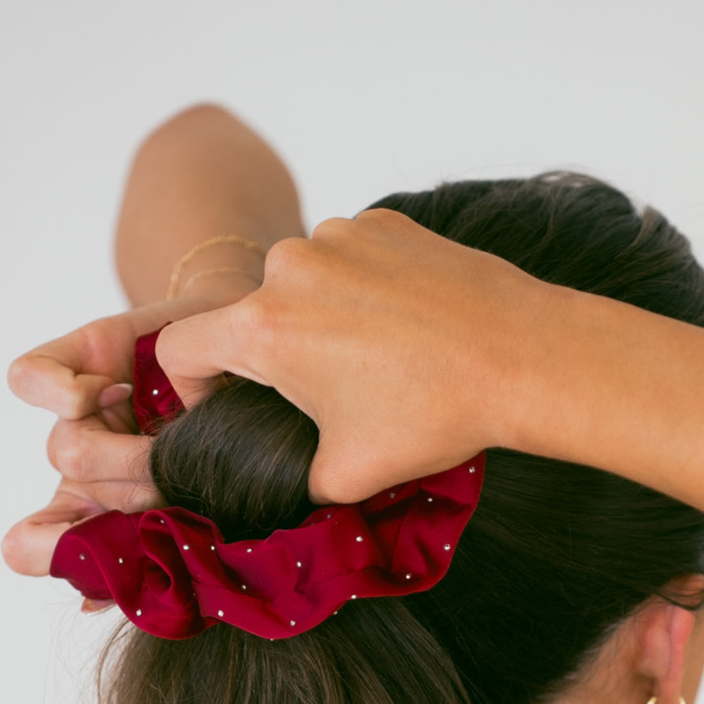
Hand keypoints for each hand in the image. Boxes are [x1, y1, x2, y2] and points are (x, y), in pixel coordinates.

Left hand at [4, 277, 258, 575]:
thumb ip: (166, 548)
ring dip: (124, 445)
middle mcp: (85, 462)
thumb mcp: (217, 498)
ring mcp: (77, 410)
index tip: (106, 551)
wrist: (246, 353)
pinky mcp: (72, 356)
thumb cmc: (238, 428)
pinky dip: (68, 393)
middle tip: (181, 469)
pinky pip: (30, 380)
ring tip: (177, 422)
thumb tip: (89, 603)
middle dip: (139, 487)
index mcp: (103, 506)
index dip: (51, 553)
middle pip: (76, 490)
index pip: (30, 544)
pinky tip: (110, 389)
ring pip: (65, 448)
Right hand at [156, 210, 545, 502]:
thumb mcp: (347, 474)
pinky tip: (403, 321)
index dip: (192, 387)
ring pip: (301, 284)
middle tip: (330, 393)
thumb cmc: (435, 414)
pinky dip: (361, 288)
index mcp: (264, 328)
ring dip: (319, 318)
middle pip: (249, 317)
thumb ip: (290, 478)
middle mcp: (290, 266)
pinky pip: (347, 257)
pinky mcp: (383, 221)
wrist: (524, 356)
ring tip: (377, 357)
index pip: (180, 348)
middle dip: (276, 356)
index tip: (229, 406)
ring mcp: (339, 234)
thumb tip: (279, 482)